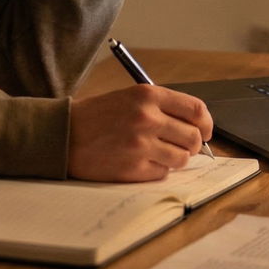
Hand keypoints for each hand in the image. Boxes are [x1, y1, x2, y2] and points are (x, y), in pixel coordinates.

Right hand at [67, 84, 213, 181]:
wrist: (63, 134)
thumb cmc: (97, 116)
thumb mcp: (129, 98)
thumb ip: (161, 107)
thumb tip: (197, 126)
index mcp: (148, 95)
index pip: (196, 110)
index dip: (206, 123)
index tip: (205, 131)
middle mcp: (147, 118)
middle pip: (194, 137)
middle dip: (192, 144)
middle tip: (180, 146)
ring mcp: (140, 144)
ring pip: (182, 158)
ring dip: (174, 159)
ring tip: (157, 154)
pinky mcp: (133, 168)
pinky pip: (162, 173)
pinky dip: (156, 170)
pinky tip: (139, 162)